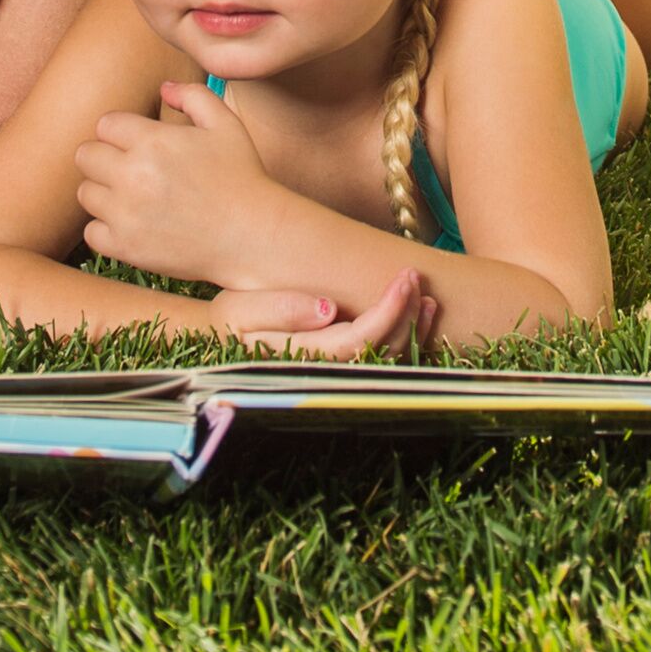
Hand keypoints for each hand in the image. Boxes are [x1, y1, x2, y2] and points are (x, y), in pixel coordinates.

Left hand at [72, 82, 282, 285]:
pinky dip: (106, 229)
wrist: (253, 236)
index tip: (138, 145)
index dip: (121, 132)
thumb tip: (163, 88)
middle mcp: (132, 175)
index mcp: (152, 140)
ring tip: (132, 198)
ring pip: (85, 193)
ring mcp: (126, 214)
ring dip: (104, 193)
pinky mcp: (126, 247)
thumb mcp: (225, 124)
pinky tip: (132, 225)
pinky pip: (91, 232)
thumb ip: (193, 96)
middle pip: (85, 155)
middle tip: (129, 170)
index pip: (104, 124)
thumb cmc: (242, 177)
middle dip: (105, 158)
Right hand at [209, 270, 436, 359]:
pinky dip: (411, 335)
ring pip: (390, 359)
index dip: (387, 313)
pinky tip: (422, 310)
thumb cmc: (232, 321)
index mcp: (302, 359)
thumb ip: (279, 308)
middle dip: (404, 315)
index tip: (402, 281)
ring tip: (423, 292)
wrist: (227, 337)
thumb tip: (327, 309)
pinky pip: (388, 358)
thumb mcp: (239, 310)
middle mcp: (326, 374)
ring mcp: (339, 375)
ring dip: (412, 326)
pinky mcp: (348, 368)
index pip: (357, 341)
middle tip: (413, 275)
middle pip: (380, 351)